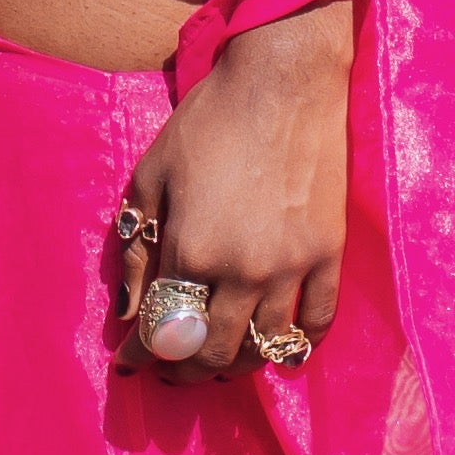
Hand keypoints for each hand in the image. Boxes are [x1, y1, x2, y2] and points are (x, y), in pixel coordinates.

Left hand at [114, 0, 352, 377]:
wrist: (284, 82)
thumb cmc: (210, 121)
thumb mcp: (152, 176)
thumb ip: (135, 247)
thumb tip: (125, 310)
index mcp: (192, 250)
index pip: (161, 328)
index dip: (141, 353)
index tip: (130, 362)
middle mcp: (243, 271)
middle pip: (212, 352)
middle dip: (185, 371)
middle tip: (173, 369)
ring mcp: (292, 268)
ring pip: (262, 348)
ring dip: (235, 366)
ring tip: (218, 362)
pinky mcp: (329, 256)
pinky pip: (317, 324)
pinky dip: (296, 347)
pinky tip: (278, 349)